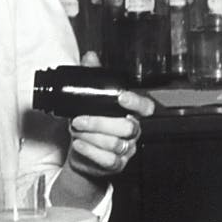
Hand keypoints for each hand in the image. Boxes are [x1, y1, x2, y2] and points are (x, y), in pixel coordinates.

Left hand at [66, 52, 155, 178]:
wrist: (81, 155)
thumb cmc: (88, 127)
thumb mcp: (88, 102)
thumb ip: (91, 79)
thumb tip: (90, 57)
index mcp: (130, 114)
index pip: (145, 107)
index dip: (137, 103)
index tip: (121, 97)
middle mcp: (132, 132)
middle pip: (128, 127)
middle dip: (101, 122)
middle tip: (79, 120)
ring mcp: (126, 150)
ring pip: (117, 144)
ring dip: (93, 137)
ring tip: (76, 131)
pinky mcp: (116, 165)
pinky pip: (109, 160)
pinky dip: (91, 151)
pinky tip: (79, 144)